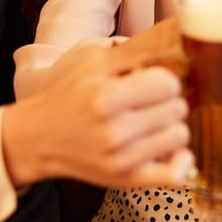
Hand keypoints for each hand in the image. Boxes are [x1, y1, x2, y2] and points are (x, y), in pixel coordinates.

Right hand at [1, 40, 193, 188]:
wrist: (40, 138)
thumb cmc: (72, 97)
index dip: (164, 79)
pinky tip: (172, 151)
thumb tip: (175, 42)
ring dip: (171, 126)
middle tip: (149, 104)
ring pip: (180, 135)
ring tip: (152, 124)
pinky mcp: (127, 180)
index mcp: (106, 96)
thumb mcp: (95, 65)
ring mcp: (121, 159)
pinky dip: (181, 162)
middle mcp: (114, 130)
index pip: (168, 83)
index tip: (153, 83)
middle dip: (167, 101)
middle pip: (177, 108)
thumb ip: (135, 52)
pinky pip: (175, 176)